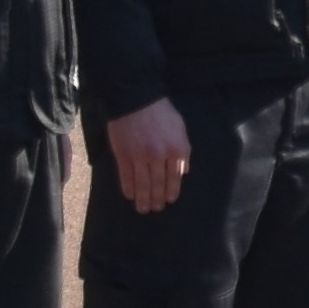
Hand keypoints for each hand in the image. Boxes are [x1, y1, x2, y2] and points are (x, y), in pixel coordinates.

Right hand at [105, 98, 192, 213]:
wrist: (135, 98)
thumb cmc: (161, 111)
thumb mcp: (180, 128)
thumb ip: (183, 150)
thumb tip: (184, 171)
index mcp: (176, 148)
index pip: (175, 177)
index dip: (172, 191)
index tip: (169, 200)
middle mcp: (159, 156)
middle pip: (159, 184)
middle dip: (158, 199)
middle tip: (156, 209)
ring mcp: (140, 156)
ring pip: (143, 184)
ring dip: (143, 199)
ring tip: (143, 209)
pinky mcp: (123, 155)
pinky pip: (126, 177)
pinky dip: (128, 189)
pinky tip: (130, 196)